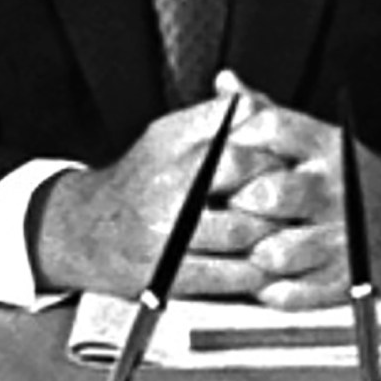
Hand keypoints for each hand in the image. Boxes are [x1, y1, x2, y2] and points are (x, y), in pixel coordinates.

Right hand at [29, 80, 290, 298]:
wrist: (83, 230)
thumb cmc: (138, 180)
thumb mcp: (168, 135)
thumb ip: (216, 118)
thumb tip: (261, 105)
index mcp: (169, 146)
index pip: (237, 141)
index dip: (271, 154)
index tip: (285, 164)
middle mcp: (166, 187)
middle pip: (245, 185)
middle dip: (278, 194)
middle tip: (297, 201)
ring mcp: (166, 234)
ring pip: (243, 233)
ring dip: (274, 235)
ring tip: (288, 232)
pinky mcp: (168, 275)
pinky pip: (228, 275)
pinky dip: (256, 271)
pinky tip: (265, 264)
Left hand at [222, 82, 380, 309]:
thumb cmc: (344, 175)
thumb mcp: (315, 138)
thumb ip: (266, 112)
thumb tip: (223, 81)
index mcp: (326, 146)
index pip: (271, 130)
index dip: (234, 141)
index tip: (216, 155)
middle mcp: (335, 189)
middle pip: (270, 194)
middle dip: (237, 202)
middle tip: (223, 207)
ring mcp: (341, 238)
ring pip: (277, 251)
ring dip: (249, 251)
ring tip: (242, 245)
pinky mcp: (343, 281)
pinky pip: (291, 293)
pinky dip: (267, 287)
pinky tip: (260, 274)